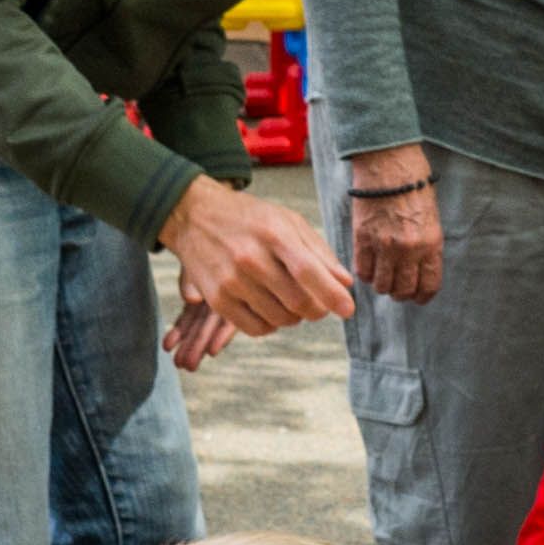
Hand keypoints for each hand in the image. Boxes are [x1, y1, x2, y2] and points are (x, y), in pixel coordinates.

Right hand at [157, 178, 356, 354]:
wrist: (194, 216)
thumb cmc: (250, 218)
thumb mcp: (287, 221)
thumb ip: (318, 252)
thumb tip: (345, 283)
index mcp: (273, 233)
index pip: (309, 272)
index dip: (332, 295)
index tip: (348, 309)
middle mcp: (250, 258)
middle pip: (298, 302)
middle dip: (317, 309)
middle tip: (318, 305)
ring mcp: (231, 281)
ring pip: (280, 320)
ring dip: (294, 317)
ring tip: (290, 300)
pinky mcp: (217, 299)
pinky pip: (256, 329)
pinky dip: (271, 325)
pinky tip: (270, 308)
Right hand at [349, 174, 446, 302]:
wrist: (388, 162)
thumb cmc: (413, 183)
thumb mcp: (431, 216)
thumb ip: (427, 244)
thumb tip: (419, 268)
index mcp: (431, 243)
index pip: (429, 285)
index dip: (422, 296)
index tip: (417, 296)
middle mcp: (409, 249)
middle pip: (403, 290)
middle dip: (400, 293)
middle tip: (396, 288)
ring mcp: (384, 245)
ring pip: (382, 285)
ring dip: (382, 285)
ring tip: (381, 276)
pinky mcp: (362, 238)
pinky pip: (362, 270)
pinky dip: (365, 273)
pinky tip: (368, 266)